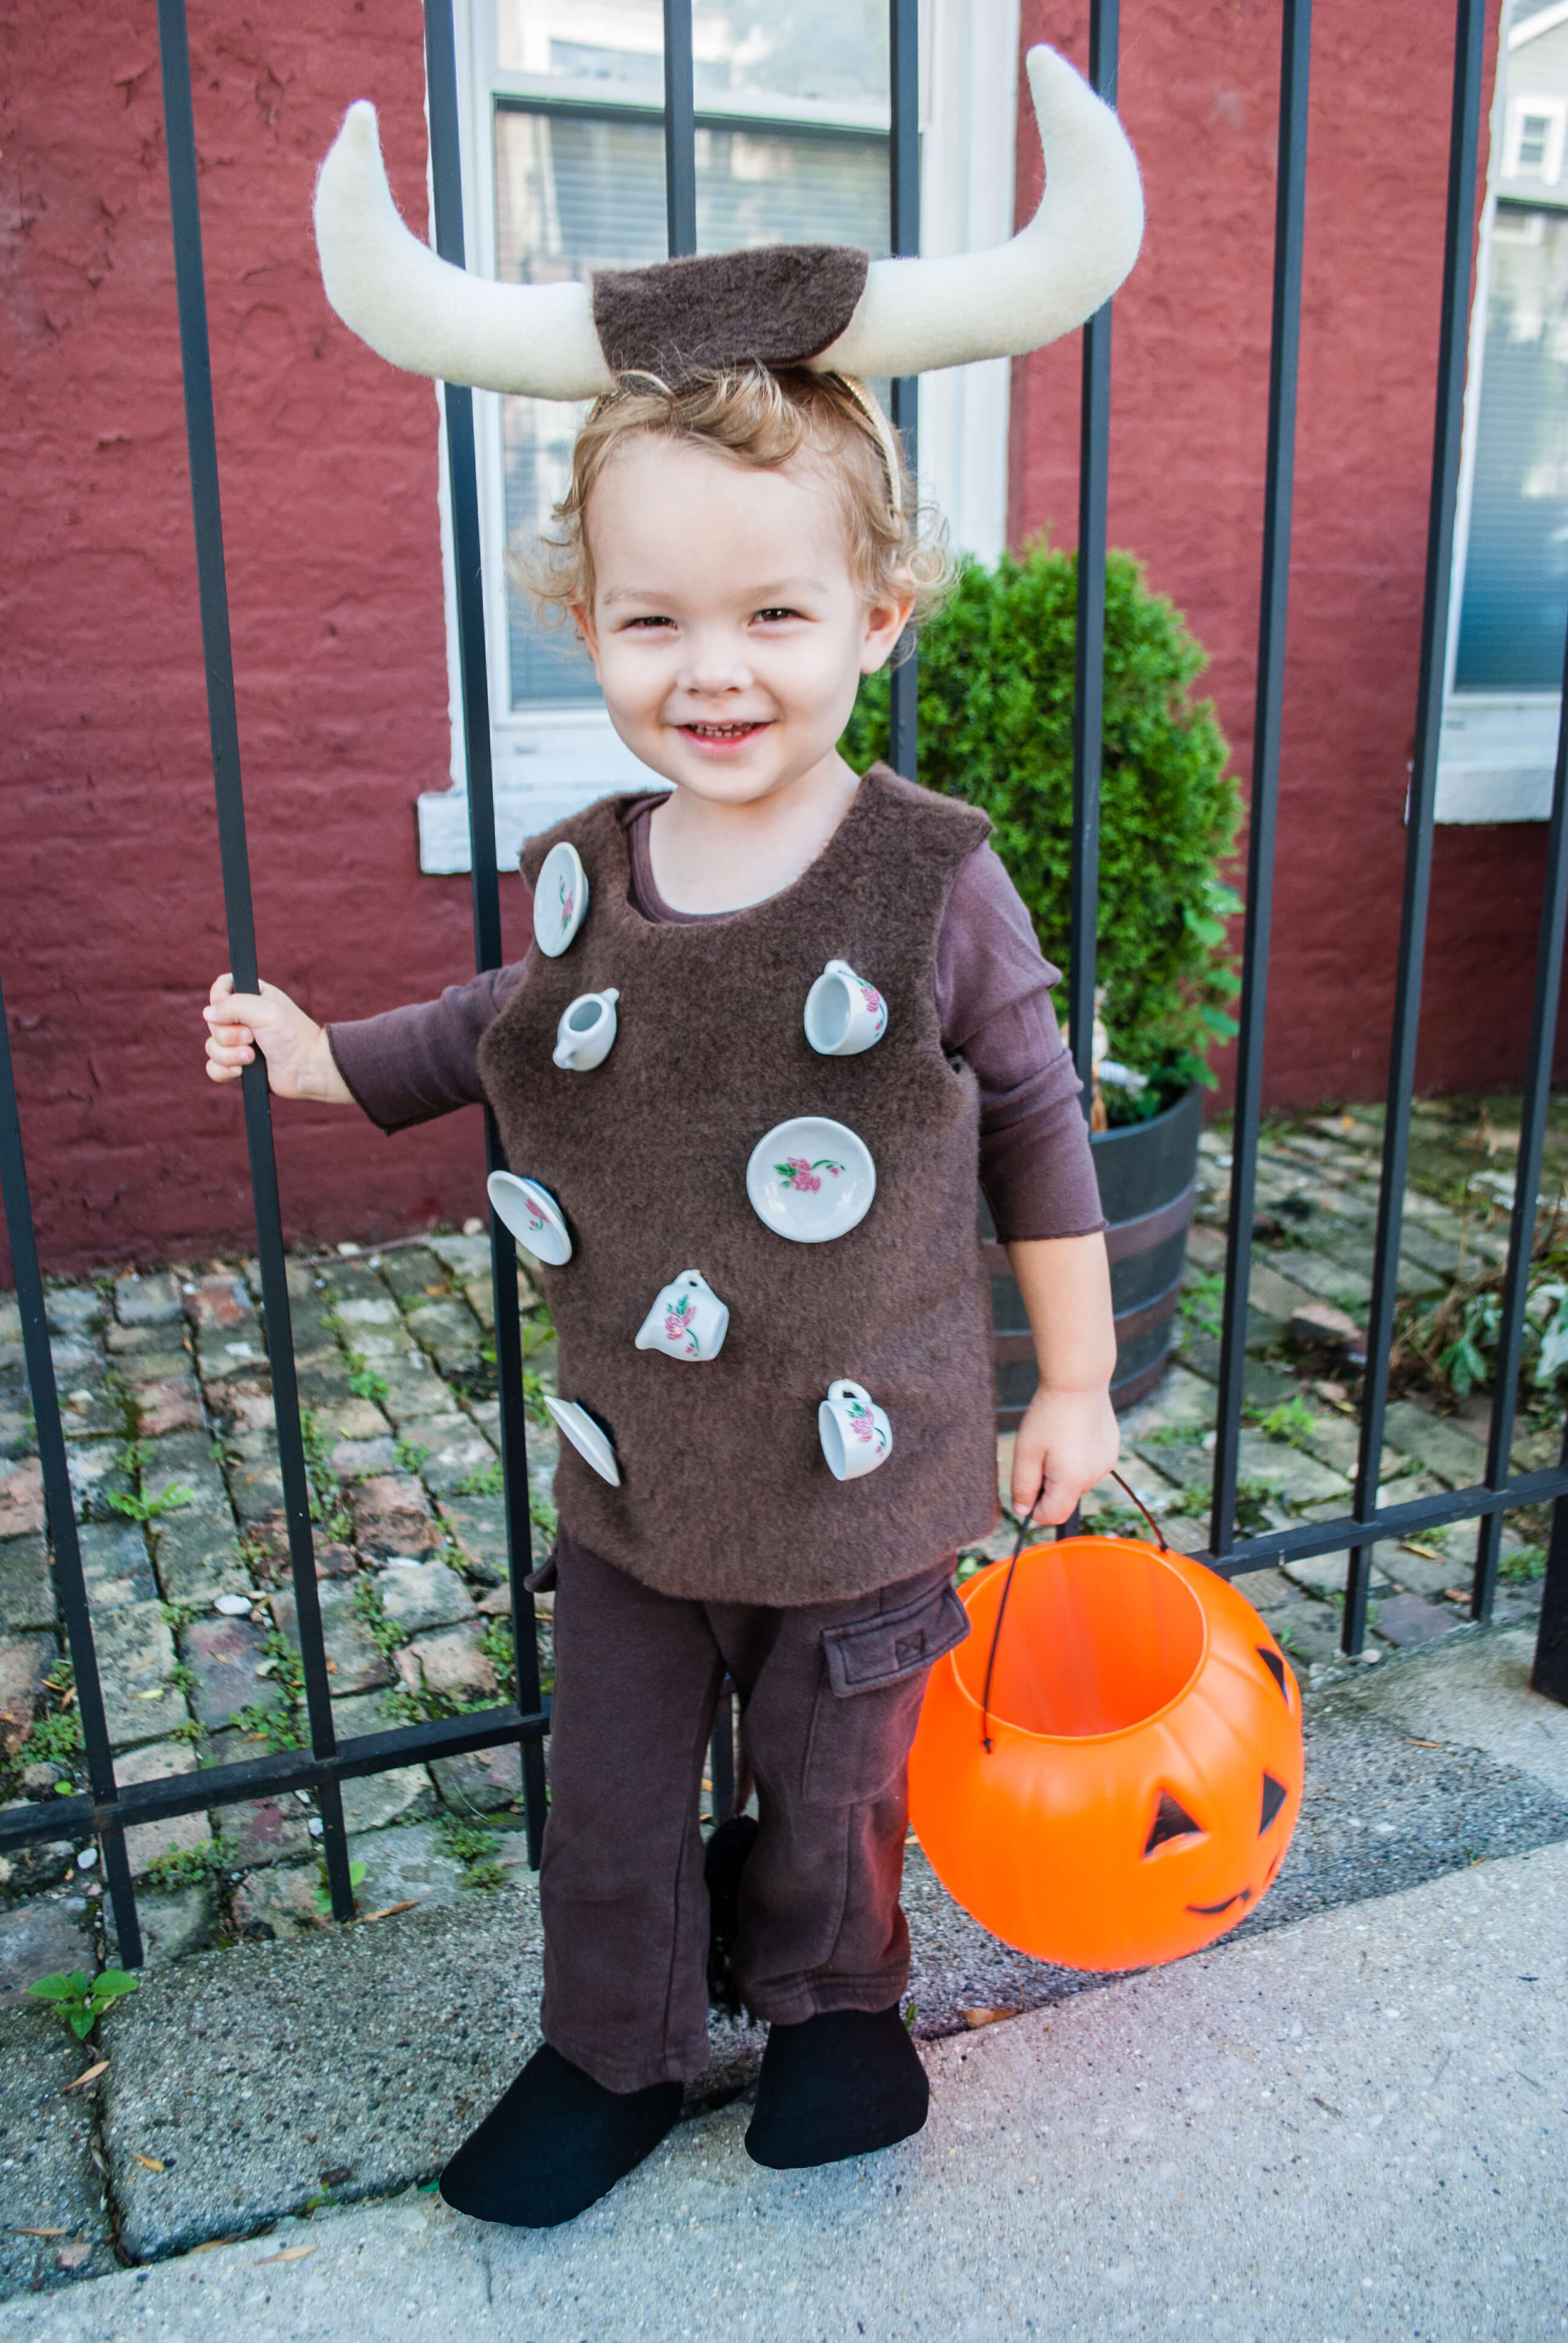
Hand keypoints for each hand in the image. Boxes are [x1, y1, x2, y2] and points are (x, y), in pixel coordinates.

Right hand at [202, 974, 351, 1102]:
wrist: (309, 1069)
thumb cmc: (293, 1035)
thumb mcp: (264, 1010)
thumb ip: (233, 1005)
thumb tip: (207, 1013)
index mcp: (253, 997)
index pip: (221, 988)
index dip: (219, 999)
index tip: (230, 1008)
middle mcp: (243, 1019)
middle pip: (212, 1022)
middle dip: (228, 1034)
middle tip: (252, 1038)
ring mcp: (240, 1044)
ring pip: (211, 1046)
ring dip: (228, 1054)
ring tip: (251, 1058)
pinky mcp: (239, 1066)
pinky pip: (214, 1068)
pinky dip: (224, 1071)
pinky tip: (241, 1073)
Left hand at [1010, 1383, 1119, 1526]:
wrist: (1078, 1381)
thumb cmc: (1048, 1414)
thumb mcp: (1026, 1452)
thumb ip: (1023, 1486)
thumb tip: (1022, 1512)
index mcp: (1072, 1482)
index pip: (1052, 1516)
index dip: (1035, 1506)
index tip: (1028, 1480)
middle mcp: (1095, 1477)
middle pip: (1065, 1498)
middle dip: (1049, 1484)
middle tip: (1040, 1451)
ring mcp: (1107, 1463)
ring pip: (1077, 1481)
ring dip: (1063, 1470)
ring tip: (1057, 1439)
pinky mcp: (1111, 1450)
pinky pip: (1090, 1465)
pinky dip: (1077, 1458)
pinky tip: (1071, 1433)